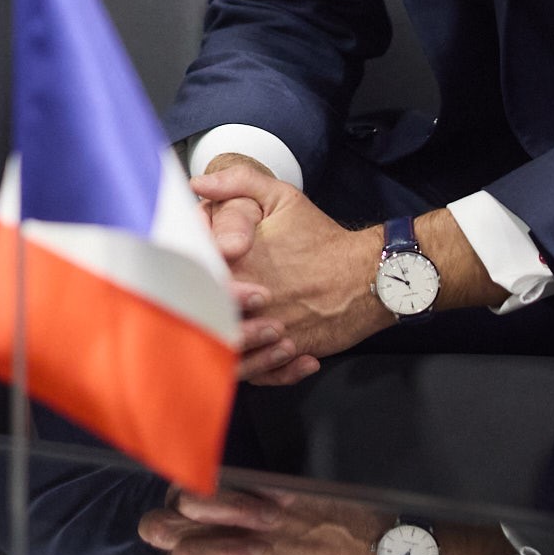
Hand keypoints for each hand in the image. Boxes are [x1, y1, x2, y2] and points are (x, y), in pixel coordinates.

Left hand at [187, 162, 392, 380]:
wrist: (371, 274)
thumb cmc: (323, 238)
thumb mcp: (282, 197)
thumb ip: (237, 183)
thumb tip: (197, 182)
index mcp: (238, 261)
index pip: (189, 276)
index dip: (181, 278)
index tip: (186, 275)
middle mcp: (249, 300)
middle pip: (202, 319)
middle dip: (198, 317)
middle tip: (200, 311)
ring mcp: (269, 329)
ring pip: (229, 353)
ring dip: (225, 349)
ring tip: (229, 336)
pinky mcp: (289, 350)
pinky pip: (262, 372)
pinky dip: (258, 370)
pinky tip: (262, 356)